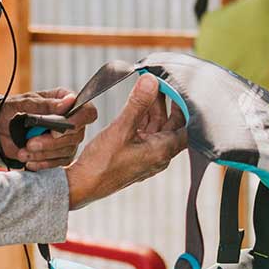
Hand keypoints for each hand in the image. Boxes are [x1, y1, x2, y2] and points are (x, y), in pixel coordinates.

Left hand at [0, 88, 98, 169]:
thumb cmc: (11, 110)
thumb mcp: (23, 103)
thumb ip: (45, 104)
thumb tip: (68, 101)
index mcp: (65, 101)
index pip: (87, 112)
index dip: (78, 122)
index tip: (56, 130)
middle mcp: (70, 120)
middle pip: (77, 135)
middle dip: (52, 142)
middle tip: (31, 143)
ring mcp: (66, 138)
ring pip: (67, 150)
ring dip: (44, 153)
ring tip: (24, 152)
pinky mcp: (59, 153)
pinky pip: (59, 162)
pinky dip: (43, 163)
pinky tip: (29, 160)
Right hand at [66, 75, 188, 206]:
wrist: (82, 186)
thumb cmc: (102, 164)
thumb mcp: (121, 128)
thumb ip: (138, 104)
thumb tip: (150, 81)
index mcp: (162, 151)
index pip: (185, 126)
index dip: (184, 106)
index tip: (177, 89)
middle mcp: (159, 156)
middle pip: (171, 125)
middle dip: (166, 104)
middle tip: (159, 84)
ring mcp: (147, 157)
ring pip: (157, 129)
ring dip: (153, 110)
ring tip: (146, 90)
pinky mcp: (135, 157)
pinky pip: (145, 134)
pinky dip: (142, 120)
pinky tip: (134, 108)